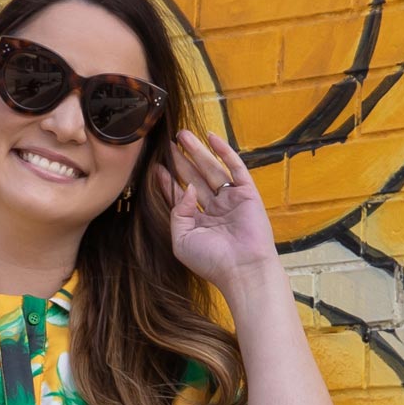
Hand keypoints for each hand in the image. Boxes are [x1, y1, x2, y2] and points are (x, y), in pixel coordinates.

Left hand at [152, 127, 278, 294]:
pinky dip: (224, 152)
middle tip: (169, 143)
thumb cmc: (211, 261)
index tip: (156, 166)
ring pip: (211, 170)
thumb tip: (186, 188)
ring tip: (183, 135)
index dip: (168, 182)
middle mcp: (214, 210)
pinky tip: (211, 138)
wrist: (243, 269)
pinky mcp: (247, 193)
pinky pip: (235, 167)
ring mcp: (231, 200)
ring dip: (198, 152)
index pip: (181, 197)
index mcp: (199, 223)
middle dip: (181, 161)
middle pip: (195, 179)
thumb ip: (178, 213)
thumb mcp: (182, 240)